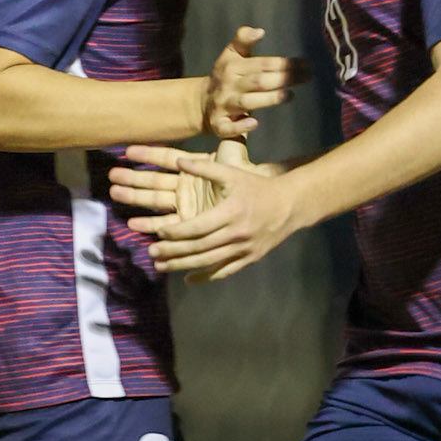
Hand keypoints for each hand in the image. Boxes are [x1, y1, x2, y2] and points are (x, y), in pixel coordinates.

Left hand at [109, 142, 302, 280]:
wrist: (290, 205)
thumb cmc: (258, 187)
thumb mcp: (233, 173)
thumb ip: (205, 168)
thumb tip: (178, 161)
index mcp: (231, 212)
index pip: (198, 227)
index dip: (176, 232)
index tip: (158, 233)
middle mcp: (236, 234)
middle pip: (199, 247)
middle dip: (172, 251)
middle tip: (151, 253)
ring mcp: (243, 249)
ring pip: (208, 262)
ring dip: (182, 266)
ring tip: (160, 266)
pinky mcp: (249, 259)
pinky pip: (224, 271)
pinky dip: (206, 277)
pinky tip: (189, 279)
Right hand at [201, 26, 309, 140]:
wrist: (201, 103)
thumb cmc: (225, 77)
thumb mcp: (230, 55)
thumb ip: (243, 40)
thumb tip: (259, 31)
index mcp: (232, 67)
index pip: (262, 64)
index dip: (284, 64)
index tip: (306, 64)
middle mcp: (228, 85)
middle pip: (258, 81)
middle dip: (282, 79)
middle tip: (306, 77)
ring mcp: (223, 105)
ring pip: (246, 102)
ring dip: (267, 99)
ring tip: (289, 95)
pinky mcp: (219, 125)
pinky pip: (228, 127)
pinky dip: (240, 126)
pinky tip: (254, 122)